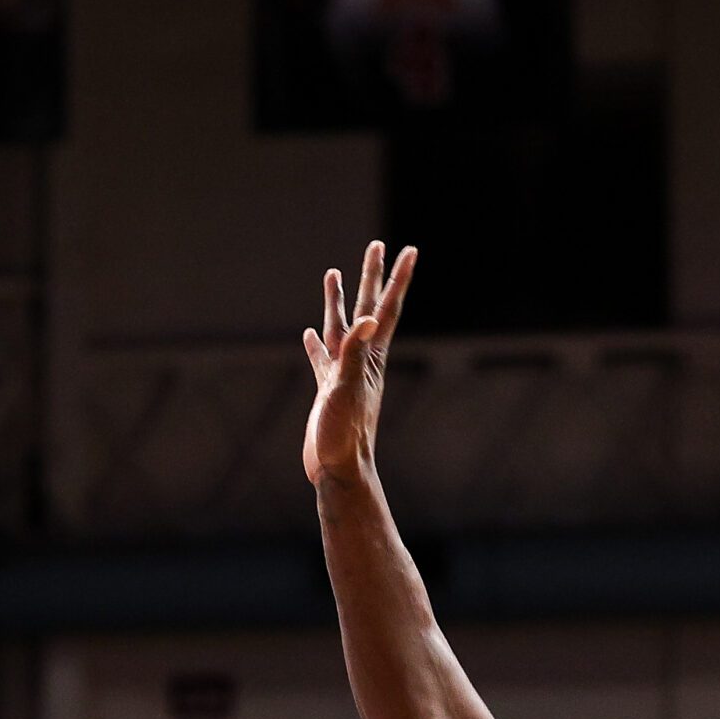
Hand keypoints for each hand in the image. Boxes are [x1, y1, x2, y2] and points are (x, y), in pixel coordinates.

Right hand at [303, 240, 416, 484]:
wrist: (338, 472)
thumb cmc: (345, 435)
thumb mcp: (349, 389)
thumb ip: (355, 353)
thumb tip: (369, 319)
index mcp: (370, 358)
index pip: (386, 309)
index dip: (397, 279)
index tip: (409, 249)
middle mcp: (360, 361)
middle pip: (368, 309)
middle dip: (371, 277)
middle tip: (377, 246)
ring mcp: (343, 375)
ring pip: (341, 328)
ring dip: (338, 302)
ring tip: (333, 274)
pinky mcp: (327, 391)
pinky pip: (321, 359)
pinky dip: (316, 344)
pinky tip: (310, 334)